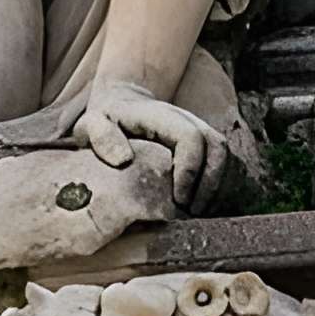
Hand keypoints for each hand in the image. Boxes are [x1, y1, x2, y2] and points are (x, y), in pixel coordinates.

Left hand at [62, 79, 226, 211]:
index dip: (190, 169)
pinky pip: (222, 161)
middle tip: (192, 213)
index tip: (178, 199)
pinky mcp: (203, 141)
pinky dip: (218, 183)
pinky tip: (201, 204)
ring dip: (217, 186)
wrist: (122, 102)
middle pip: (216, 146)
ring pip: (223, 154)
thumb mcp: (90, 124)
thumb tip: (124, 160)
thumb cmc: (105, 119)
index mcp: (160, 115)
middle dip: (209, 183)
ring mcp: (198, 128)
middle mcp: (186, 119)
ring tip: (198, 212)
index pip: (190, 138)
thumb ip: (100, 136)